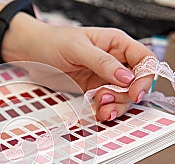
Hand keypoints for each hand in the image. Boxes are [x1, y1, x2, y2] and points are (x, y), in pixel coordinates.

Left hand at [3, 19, 154, 120]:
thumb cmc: (51, 42)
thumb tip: (126, 76)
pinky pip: (107, 103)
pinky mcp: (93, 90)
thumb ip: (103, 62)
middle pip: (136, 82)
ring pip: (123, 96)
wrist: (30, 53)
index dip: (145, 76)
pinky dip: (105, 110)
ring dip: (116, 106)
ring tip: (102, 108)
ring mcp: (104, 77)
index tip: (135, 91)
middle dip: (125, 95)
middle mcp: (114, 61)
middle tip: (106, 98)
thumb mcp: (77, 48)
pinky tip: (98, 111)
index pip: (144, 59)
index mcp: (116, 43)